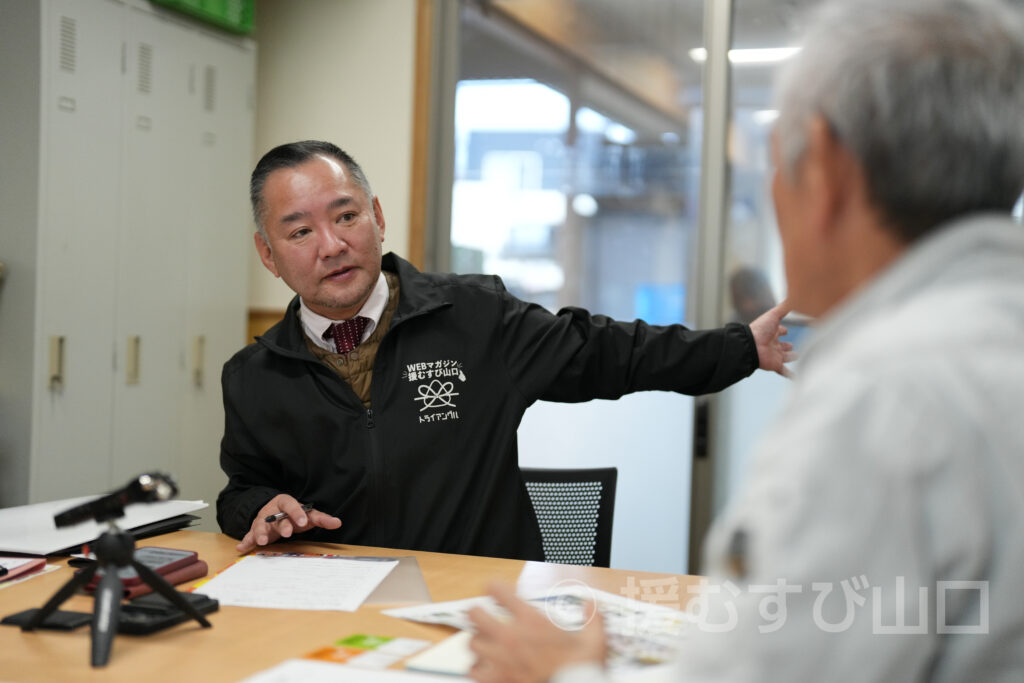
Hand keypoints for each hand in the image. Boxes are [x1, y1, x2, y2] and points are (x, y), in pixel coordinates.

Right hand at [236, 493, 341, 552]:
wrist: (273, 512)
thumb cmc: (293, 514)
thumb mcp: (307, 515)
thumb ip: (322, 518)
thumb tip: (338, 523)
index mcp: (285, 502)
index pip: (291, 504)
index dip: (297, 512)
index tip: (303, 521)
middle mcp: (272, 511)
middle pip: (276, 517)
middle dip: (282, 526)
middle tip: (287, 533)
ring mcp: (262, 521)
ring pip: (260, 526)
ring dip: (260, 534)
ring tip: (261, 542)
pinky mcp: (254, 531)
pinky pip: (249, 536)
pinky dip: (245, 542)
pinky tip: (241, 548)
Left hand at [468, 583, 606, 682]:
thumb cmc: (581, 669)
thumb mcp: (594, 641)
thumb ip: (592, 618)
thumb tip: (591, 604)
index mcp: (531, 622)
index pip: (499, 591)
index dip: (495, 587)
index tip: (495, 590)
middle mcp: (511, 637)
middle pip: (476, 615)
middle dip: (477, 613)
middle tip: (482, 616)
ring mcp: (501, 661)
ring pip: (472, 644)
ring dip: (478, 643)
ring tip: (485, 645)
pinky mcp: (497, 681)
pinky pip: (474, 672)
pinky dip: (477, 670)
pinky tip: (486, 670)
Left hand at [749, 300, 797, 377]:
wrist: (750, 345)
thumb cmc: (760, 329)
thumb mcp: (773, 315)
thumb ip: (784, 307)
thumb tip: (795, 296)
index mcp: (771, 332)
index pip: (779, 330)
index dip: (782, 330)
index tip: (786, 330)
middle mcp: (773, 343)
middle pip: (782, 345)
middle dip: (787, 346)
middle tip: (792, 346)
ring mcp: (774, 354)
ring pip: (784, 357)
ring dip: (790, 357)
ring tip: (798, 356)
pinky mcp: (775, 364)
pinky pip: (783, 371)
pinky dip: (790, 374)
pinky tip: (797, 377)